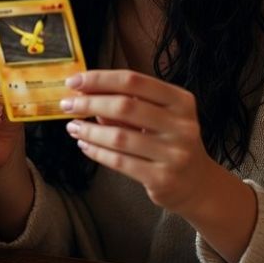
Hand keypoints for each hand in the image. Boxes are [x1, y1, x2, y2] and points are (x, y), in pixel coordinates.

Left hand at [62, 69, 212, 212]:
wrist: (197, 184)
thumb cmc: (168, 141)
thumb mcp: (156, 117)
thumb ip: (125, 103)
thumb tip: (82, 92)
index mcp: (180, 100)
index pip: (133, 81)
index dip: (100, 79)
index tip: (73, 81)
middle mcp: (182, 125)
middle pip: (124, 106)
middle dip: (89, 103)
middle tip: (66, 104)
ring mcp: (175, 153)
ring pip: (119, 136)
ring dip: (88, 130)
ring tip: (72, 127)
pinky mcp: (163, 178)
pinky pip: (119, 162)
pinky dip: (96, 152)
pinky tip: (84, 144)